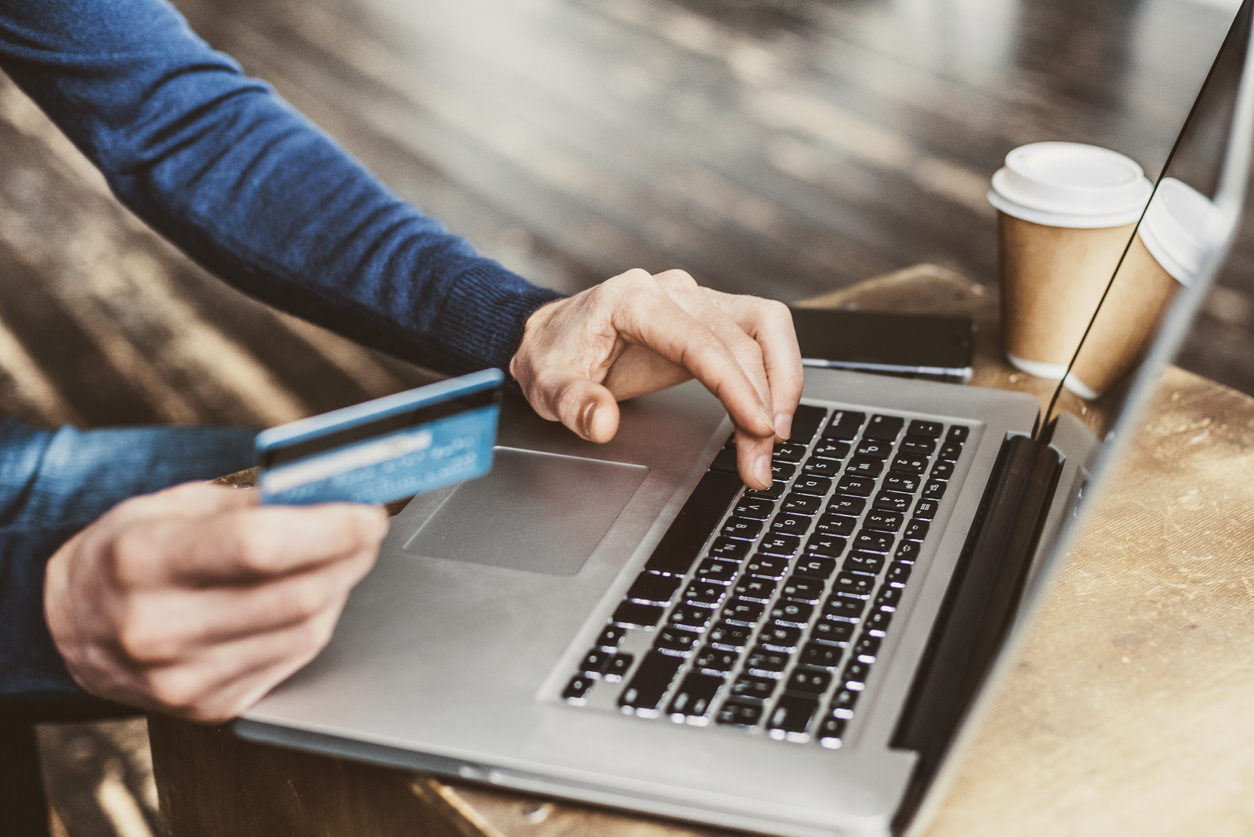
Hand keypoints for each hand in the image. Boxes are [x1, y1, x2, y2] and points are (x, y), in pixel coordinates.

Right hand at [43, 482, 387, 722]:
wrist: (72, 626)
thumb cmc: (128, 552)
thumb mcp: (169, 506)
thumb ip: (249, 502)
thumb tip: (330, 495)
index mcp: (142, 561)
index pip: (259, 546)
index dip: (328, 527)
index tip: (367, 509)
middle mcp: (158, 628)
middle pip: (294, 594)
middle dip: (351, 555)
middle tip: (371, 526)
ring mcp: (182, 679)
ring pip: (306, 630)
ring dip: (342, 585)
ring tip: (347, 553)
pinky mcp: (210, 706)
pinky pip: (295, 659)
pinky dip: (319, 620)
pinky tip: (318, 593)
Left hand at [510, 269, 802, 488]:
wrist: (554, 336)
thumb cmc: (554, 356)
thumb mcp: (548, 387)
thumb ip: (574, 405)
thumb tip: (602, 422)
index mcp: (634, 300)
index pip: (701, 342)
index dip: (737, 386)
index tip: (758, 427)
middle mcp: (672, 292)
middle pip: (741, 341)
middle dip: (762, 404)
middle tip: (761, 460)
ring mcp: (696, 299)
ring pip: (765, 328)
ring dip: (782, 383)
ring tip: (775, 438)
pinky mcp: (711, 315)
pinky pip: (761, 334)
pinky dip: (775, 372)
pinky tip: (770, 411)